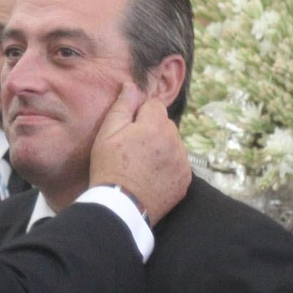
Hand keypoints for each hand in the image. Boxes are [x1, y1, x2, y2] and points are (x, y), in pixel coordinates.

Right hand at [88, 81, 190, 225]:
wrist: (120, 208)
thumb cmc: (109, 168)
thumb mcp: (107, 134)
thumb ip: (122, 106)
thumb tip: (131, 85)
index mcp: (156, 127)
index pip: (154, 106)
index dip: (139, 116)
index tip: (128, 133)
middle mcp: (174, 142)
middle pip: (166, 124)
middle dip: (152, 131)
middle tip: (132, 150)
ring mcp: (182, 162)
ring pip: (173, 144)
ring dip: (161, 149)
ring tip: (141, 166)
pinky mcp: (185, 180)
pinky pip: (178, 164)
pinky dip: (168, 167)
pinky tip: (151, 177)